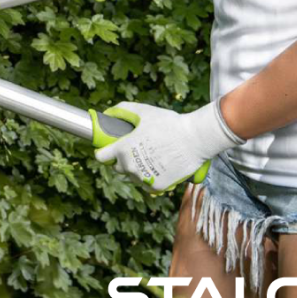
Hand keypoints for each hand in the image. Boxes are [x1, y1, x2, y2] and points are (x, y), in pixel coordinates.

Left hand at [93, 99, 244, 191]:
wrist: (195, 139)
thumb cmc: (169, 123)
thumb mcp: (144, 111)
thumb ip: (122, 110)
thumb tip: (108, 112)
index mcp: (122, 149)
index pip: (101, 157)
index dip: (104, 152)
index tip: (109, 150)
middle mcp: (129, 166)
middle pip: (118, 167)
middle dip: (123, 160)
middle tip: (136, 151)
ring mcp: (142, 178)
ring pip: (133, 176)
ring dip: (137, 170)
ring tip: (151, 158)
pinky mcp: (156, 187)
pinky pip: (146, 185)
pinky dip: (150, 179)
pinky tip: (157, 169)